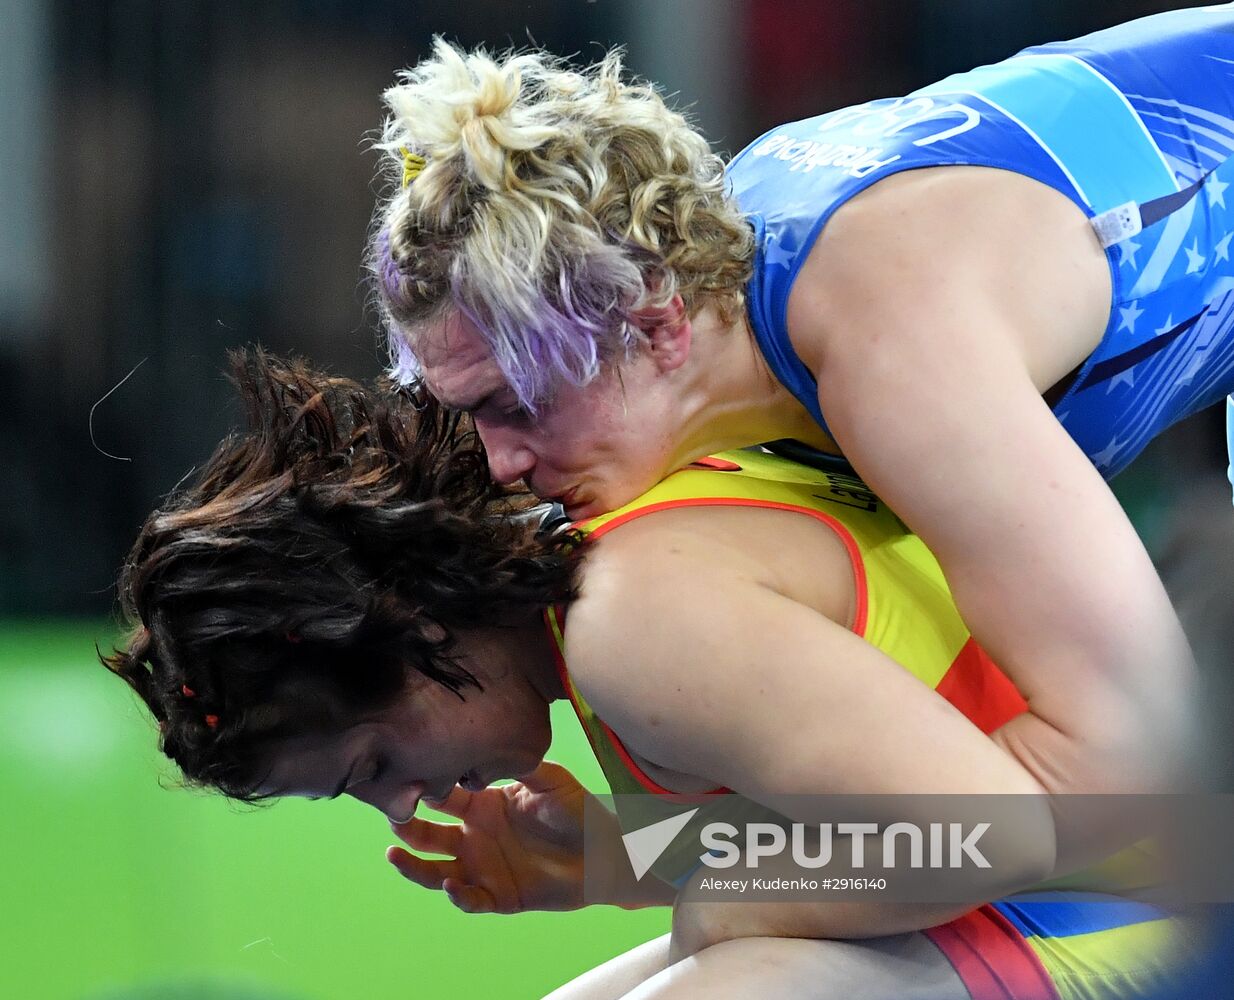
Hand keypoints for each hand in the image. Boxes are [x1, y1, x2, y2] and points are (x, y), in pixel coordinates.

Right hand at [386, 760, 587, 913]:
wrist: (605, 852)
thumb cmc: (579, 811)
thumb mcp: (550, 780)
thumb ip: (522, 764)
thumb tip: (494, 742)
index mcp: (484, 806)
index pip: (444, 798)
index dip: (425, 790)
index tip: (405, 780)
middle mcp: (476, 837)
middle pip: (429, 834)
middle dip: (406, 826)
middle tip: (391, 817)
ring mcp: (484, 868)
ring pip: (436, 871)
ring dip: (413, 865)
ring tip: (394, 854)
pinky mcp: (499, 896)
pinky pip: (470, 899)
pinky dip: (458, 896)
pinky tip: (450, 885)